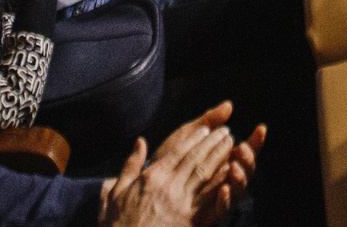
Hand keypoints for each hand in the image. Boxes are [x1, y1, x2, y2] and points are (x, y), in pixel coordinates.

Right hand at [99, 104, 262, 226]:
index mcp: (152, 177)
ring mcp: (181, 203)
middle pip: (195, 158)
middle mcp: (169, 186)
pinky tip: (230, 172)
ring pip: (204, 173)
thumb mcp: (115, 192)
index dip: (194, 139)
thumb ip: (130, 166)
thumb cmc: (117, 224)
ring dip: (220, 156)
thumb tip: (140, 142)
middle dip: (212, 143)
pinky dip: (220, 182)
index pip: (178, 152)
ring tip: (231, 145)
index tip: (205, 130)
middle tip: (225, 132)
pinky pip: (209, 197)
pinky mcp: (191, 220)